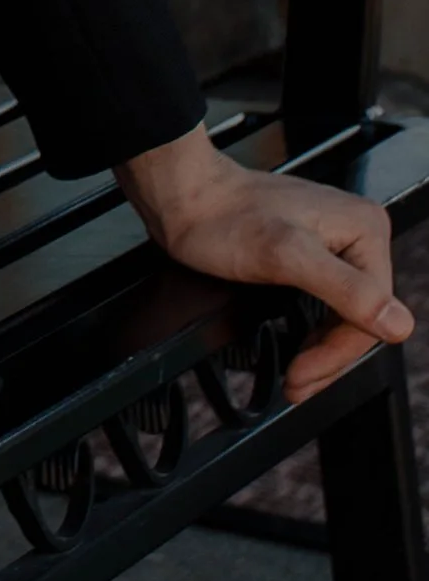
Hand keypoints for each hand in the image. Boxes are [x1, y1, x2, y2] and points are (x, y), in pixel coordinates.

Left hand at [116, 124, 414, 401]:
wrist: (183, 195)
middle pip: (361, 317)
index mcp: (366, 230)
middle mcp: (359, 233)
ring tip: (296, 378)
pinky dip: (314, 332)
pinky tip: (300, 348)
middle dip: (328, 358)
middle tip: (295, 385)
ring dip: (322, 351)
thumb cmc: (221, 217)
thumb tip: (396, 324)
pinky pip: (328, 303)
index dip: (337, 354)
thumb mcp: (284, 256)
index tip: (302, 376)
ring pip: (345, 315)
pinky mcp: (313, 250)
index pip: (372, 314)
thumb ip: (344, 289)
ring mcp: (336, 241)